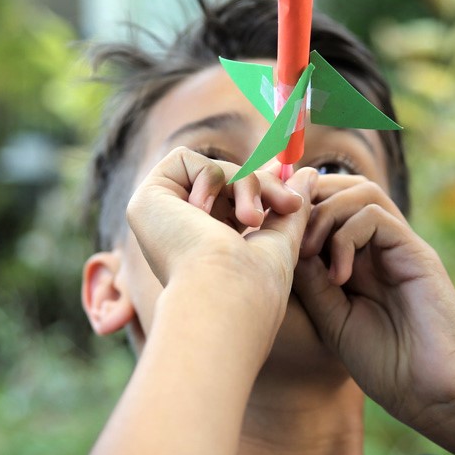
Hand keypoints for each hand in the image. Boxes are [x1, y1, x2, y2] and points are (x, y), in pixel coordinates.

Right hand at [127, 147, 317, 327]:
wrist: (225, 295)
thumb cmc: (256, 284)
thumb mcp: (282, 239)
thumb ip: (289, 204)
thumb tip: (310, 171)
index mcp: (206, 249)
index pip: (231, 200)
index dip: (259, 186)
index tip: (289, 181)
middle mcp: (180, 234)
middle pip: (226, 181)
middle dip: (262, 185)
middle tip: (288, 204)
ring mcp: (160, 218)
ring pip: (212, 170)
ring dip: (244, 184)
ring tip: (251, 219)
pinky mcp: (145, 200)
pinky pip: (184, 158)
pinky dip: (209, 176)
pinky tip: (202, 212)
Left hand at [293, 175, 454, 431]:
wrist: (436, 395)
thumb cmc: (386, 365)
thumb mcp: (332, 318)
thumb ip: (311, 280)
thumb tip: (285, 242)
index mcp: (359, 258)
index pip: (325, 205)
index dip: (294, 208)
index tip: (266, 229)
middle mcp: (380, 245)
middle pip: (343, 185)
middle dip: (306, 199)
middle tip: (285, 233)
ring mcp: (400, 246)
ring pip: (361, 192)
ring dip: (324, 214)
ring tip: (308, 253)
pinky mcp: (417, 253)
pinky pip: (377, 216)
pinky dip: (347, 236)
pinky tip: (339, 277)